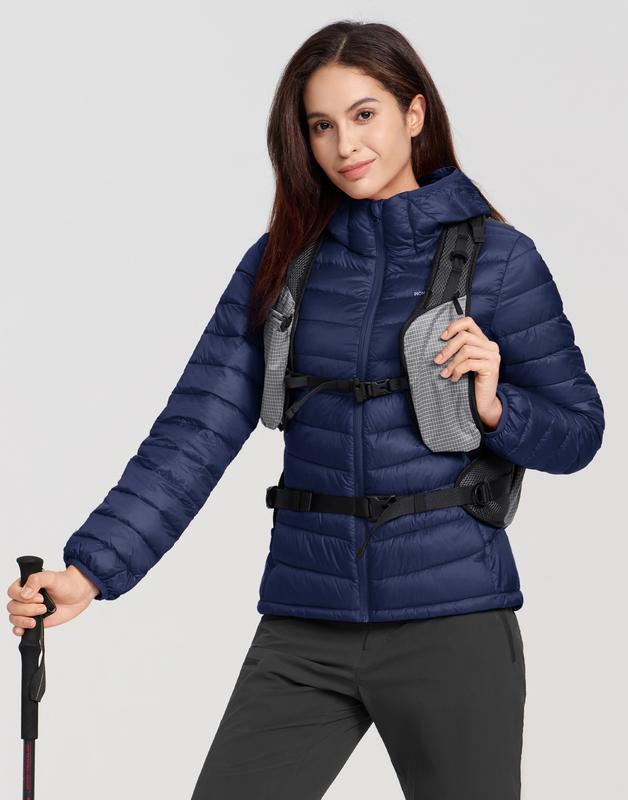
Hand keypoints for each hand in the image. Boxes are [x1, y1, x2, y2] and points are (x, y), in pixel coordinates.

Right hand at [7, 565, 99, 636]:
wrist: (79, 594)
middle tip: (43, 607)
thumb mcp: (52, 577)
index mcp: (26, 584)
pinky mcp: (33, 620)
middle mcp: (25, 598)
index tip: (39, 597)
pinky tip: (23, 630)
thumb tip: (24, 593)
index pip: (12, 592)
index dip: (22, 597)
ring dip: (23, 620)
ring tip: (37, 619)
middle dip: (27, 609)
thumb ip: (37, 580)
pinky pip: (19, 627)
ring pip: (14, 618)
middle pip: (12, 607)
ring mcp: (28, 610)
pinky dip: (18, 630)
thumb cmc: (66, 583)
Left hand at [433, 315, 502, 430]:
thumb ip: (458, 350)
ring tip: (444, 373)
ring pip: (466, 350)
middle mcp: (490, 346)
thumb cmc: (470, 382)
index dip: (453, 327)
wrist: (483, 403)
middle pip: (464, 336)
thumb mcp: (463, 362)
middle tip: (437, 361)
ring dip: (451, 363)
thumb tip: (439, 340)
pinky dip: (457, 371)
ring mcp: (493, 356)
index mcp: (483, 341)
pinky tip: (454, 379)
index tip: (441, 338)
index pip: (468, 322)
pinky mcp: (492, 366)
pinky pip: (469, 363)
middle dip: (447, 349)